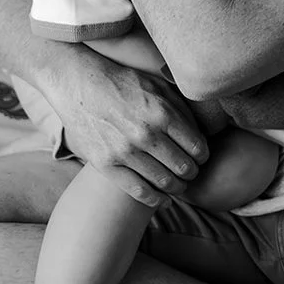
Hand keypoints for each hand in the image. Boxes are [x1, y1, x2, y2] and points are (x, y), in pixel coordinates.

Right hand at [46, 51, 209, 208]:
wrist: (79, 83)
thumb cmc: (123, 83)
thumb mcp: (158, 85)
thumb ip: (182, 109)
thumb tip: (204, 132)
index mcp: (162, 113)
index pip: (198, 148)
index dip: (203, 156)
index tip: (200, 157)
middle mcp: (145, 134)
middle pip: (184, 168)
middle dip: (191, 172)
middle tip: (190, 172)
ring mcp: (124, 151)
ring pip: (164, 182)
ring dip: (176, 187)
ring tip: (177, 184)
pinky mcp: (106, 164)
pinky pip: (138, 192)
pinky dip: (156, 200)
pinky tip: (163, 199)